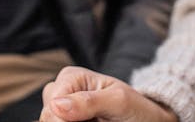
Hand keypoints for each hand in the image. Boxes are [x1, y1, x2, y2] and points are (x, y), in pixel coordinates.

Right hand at [40, 67, 177, 121]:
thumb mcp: (118, 101)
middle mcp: (62, 90)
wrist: (147, 120)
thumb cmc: (136, 107)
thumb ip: (89, 102)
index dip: (63, 120)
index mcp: (71, 77)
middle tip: (96, 121)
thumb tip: (56, 105)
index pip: (52, 105)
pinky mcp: (67, 119)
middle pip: (47, 117)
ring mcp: (63, 108)